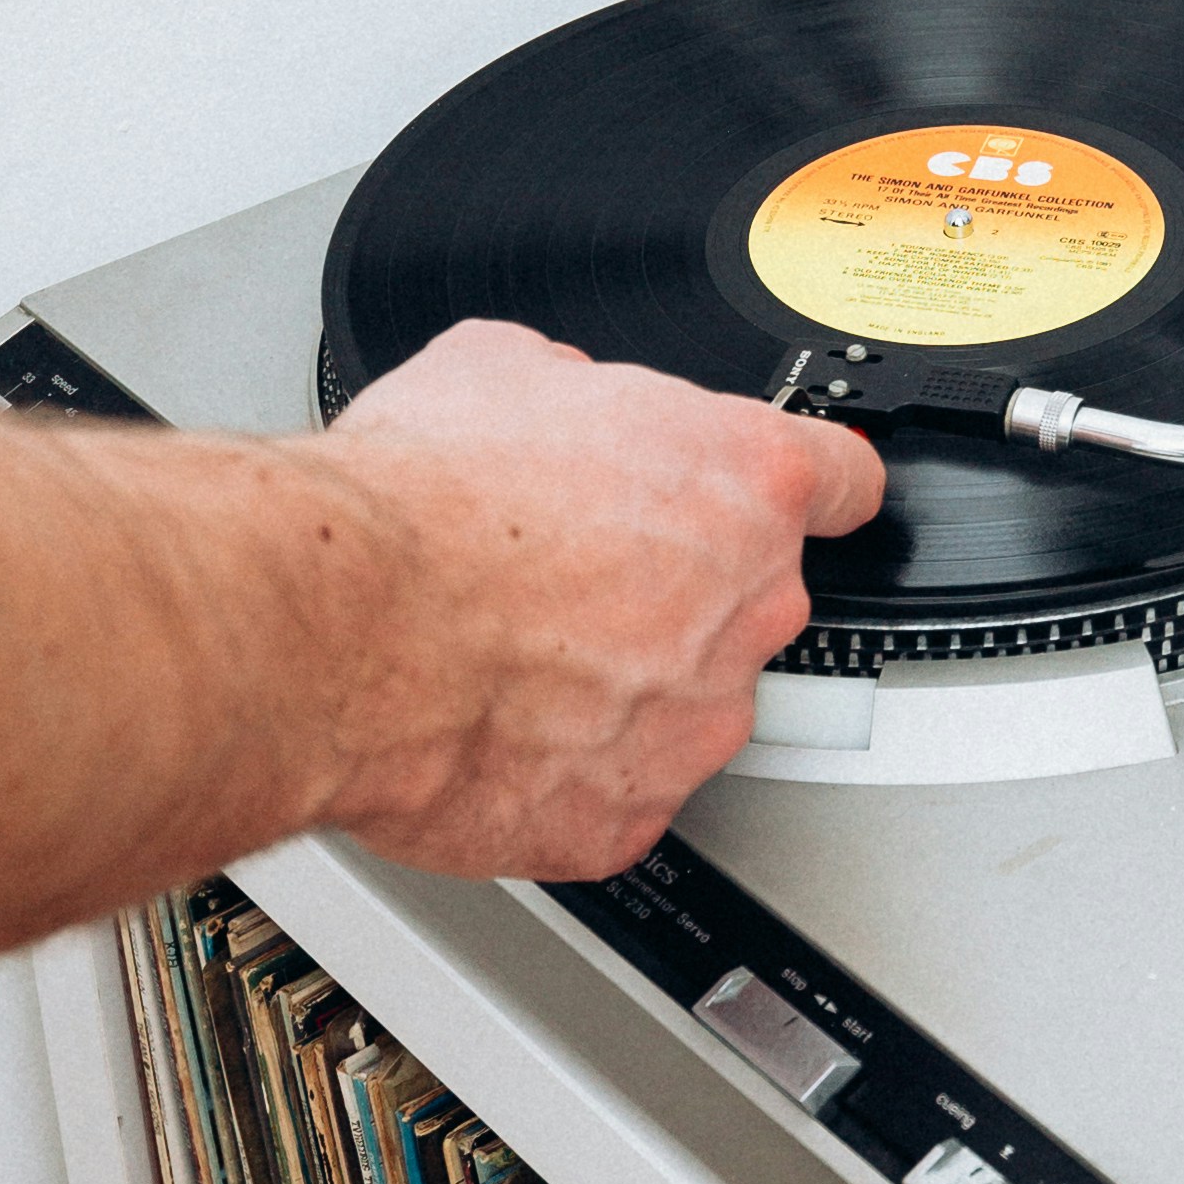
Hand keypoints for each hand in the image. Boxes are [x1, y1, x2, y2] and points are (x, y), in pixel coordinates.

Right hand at [320, 318, 883, 880]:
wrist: (343, 626)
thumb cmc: (419, 504)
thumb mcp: (500, 366)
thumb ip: (574, 388)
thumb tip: (558, 394)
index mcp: (745, 481)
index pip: (840, 482)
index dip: (801, 489)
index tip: (784, 503)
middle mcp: (746, 607)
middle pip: (748, 600)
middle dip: (674, 593)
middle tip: (570, 581)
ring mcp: (695, 723)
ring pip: (685, 705)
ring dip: (621, 689)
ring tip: (510, 661)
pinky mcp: (626, 817)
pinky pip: (612, 794)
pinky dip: (561, 774)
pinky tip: (492, 733)